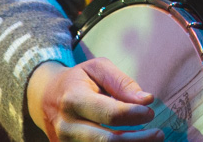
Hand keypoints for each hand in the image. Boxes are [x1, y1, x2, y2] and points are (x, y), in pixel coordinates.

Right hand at [27, 58, 163, 140]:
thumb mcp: (98, 69)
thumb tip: (146, 99)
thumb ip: (122, 82)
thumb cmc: (77, 80)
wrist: (43, 97)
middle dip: (136, 140)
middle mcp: (66, 126)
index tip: (150, 111)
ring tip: (151, 140)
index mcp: (73, 99)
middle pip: (106, 141)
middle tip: (159, 134)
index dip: (133, 115)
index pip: (109, 113)